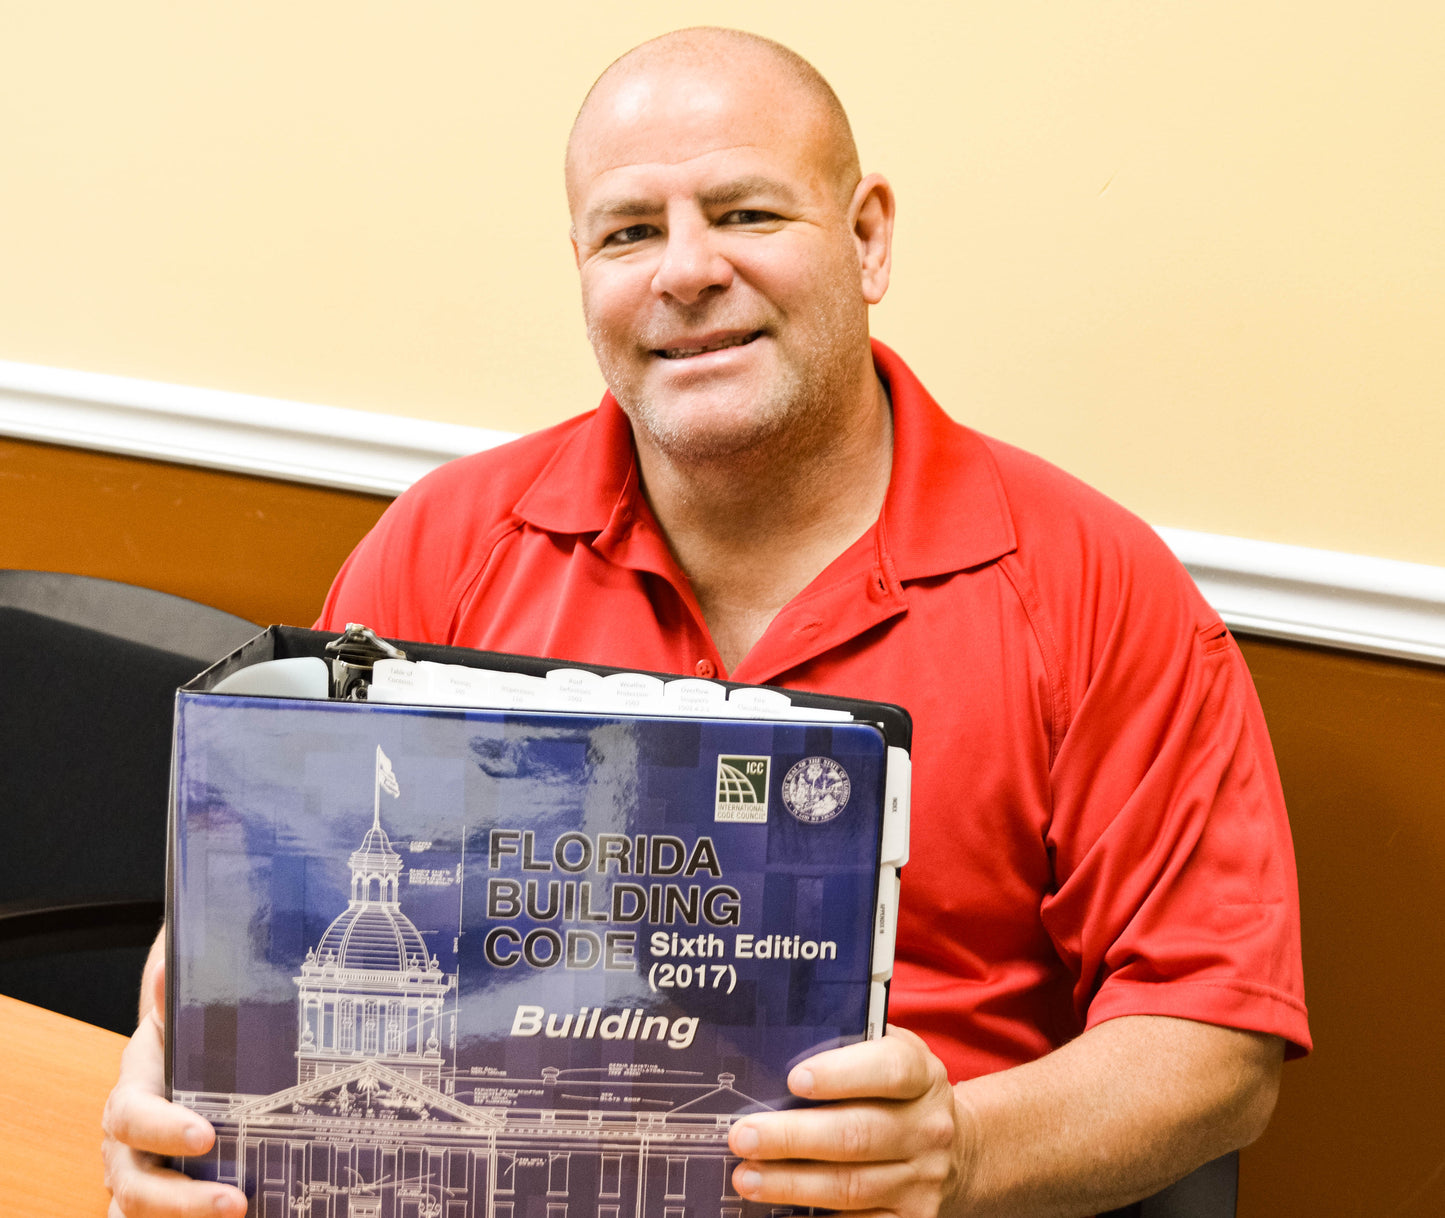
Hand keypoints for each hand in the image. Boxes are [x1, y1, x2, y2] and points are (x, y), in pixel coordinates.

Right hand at [101, 947, 247, 1216]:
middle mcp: (125, 1145)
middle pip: (135, 1186)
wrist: (180, 1062)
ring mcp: (137, 1178)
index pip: (133, 1117)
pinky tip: (246, 1216)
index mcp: (131, 1093)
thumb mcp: (182, 1016)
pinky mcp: (157, 1201)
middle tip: (236, 1203)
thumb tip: (165, 968)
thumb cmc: (186, 1040)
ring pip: (139, 1216)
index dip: (164, 1129)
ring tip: (240, 1214)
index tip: (206, 1136)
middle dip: (183, 1201)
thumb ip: (175, 998)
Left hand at [727, 1026, 971, 1217]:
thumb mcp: (893, 1056)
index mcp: (922, 1077)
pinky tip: (778, 1213)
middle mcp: (927, 1129)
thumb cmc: (904, 1094)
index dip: (841, 1074)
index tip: (795, 1079)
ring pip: (849, 1186)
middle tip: (744, 1136)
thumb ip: (851, 1046)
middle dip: (793, 1137)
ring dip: (790, 1183)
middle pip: (857, 1135)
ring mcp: (920, 1180)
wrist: (962, 1153)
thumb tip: (780, 1048)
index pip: (888, 1070)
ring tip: (747, 1177)